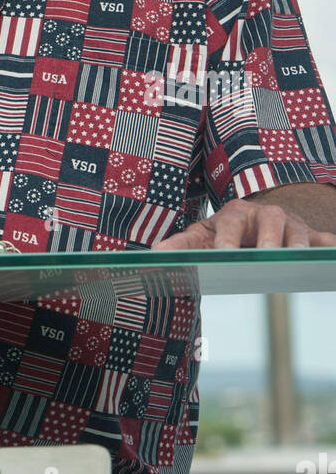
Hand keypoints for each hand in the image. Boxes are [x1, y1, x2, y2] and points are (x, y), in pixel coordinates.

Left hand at [151, 198, 335, 249]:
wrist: (257, 218)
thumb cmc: (227, 230)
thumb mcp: (203, 234)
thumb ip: (181, 244)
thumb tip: (154, 254)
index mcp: (235, 213)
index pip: (229, 225)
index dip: (226, 240)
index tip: (223, 255)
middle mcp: (264, 214)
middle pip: (269, 222)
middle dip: (268, 238)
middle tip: (266, 257)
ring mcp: (289, 224)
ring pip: (299, 231)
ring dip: (299, 244)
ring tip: (297, 260)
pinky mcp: (309, 235)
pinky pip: (323, 239)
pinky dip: (329, 246)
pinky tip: (330, 258)